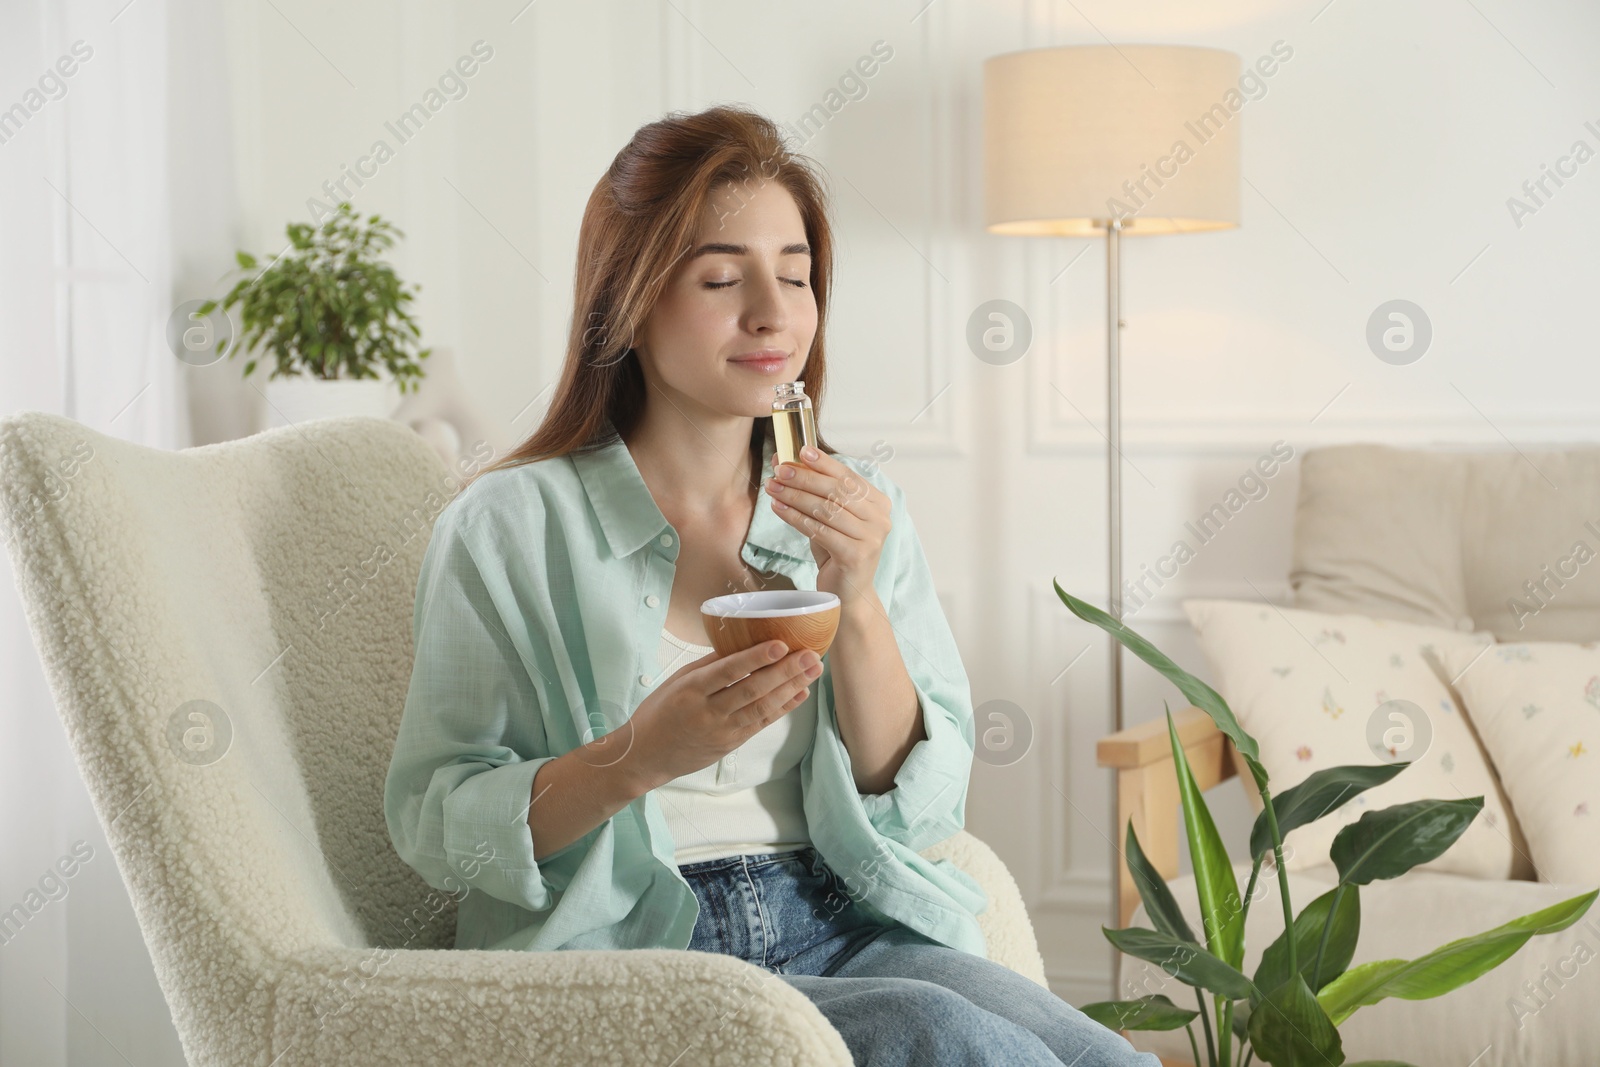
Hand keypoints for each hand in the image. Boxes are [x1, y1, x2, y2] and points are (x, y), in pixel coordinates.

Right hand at [627, 639, 822, 787]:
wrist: (646, 756)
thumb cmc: (659, 712)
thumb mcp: (677, 681)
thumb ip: (709, 665)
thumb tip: (743, 644)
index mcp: (690, 690)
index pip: (728, 671)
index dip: (756, 658)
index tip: (781, 645)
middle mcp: (707, 712)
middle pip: (753, 690)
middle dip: (786, 672)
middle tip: (812, 655)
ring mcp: (721, 731)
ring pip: (762, 708)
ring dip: (791, 688)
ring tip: (813, 671)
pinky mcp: (730, 744)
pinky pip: (761, 723)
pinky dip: (783, 708)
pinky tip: (800, 694)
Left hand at [764, 446, 890, 609]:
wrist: (847, 594)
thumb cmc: (837, 551)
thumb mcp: (830, 517)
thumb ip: (818, 492)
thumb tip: (789, 461)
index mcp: (879, 503)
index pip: (848, 477)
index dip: (823, 463)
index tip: (799, 451)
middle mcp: (880, 519)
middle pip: (837, 491)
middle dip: (804, 478)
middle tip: (779, 470)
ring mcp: (871, 538)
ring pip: (826, 509)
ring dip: (795, 496)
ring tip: (773, 487)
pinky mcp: (856, 555)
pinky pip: (819, 530)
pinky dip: (796, 517)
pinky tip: (778, 508)